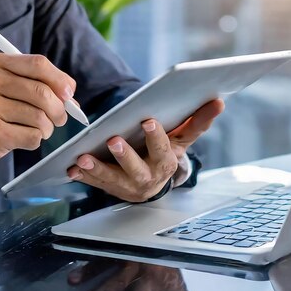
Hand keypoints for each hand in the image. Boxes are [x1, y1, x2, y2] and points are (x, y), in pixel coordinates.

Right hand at [0, 53, 74, 191]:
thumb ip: (29, 83)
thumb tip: (68, 94)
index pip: (38, 64)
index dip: (60, 80)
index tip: (69, 93)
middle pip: (43, 92)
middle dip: (59, 109)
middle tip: (58, 118)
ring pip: (40, 117)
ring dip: (46, 128)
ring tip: (36, 130)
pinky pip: (32, 136)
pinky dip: (34, 140)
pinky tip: (22, 139)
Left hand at [67, 99, 223, 201]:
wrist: (154, 181)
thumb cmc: (167, 152)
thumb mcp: (183, 138)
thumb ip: (198, 121)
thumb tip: (218, 101)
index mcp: (167, 163)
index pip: (164, 150)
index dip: (156, 137)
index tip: (148, 120)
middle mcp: (149, 178)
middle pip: (137, 169)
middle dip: (124, 156)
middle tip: (112, 140)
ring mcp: (128, 187)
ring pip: (112, 180)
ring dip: (97, 169)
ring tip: (82, 158)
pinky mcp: (111, 189)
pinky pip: (95, 184)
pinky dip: (83, 177)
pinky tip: (72, 168)